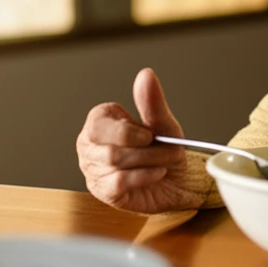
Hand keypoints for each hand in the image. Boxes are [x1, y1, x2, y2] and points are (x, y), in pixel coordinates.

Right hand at [77, 68, 211, 212]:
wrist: (177, 181)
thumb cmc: (165, 150)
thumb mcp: (163, 124)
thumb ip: (152, 102)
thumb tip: (146, 75)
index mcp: (99, 122)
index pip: (98, 123)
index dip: (126, 131)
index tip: (149, 135)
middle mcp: (90, 145)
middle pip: (109, 147)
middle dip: (144, 150)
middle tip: (167, 148)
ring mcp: (93, 170)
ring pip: (116, 164)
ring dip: (150, 161)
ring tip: (167, 160)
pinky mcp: (103, 191)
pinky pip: (120, 182)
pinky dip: (145, 176)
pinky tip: (158, 172)